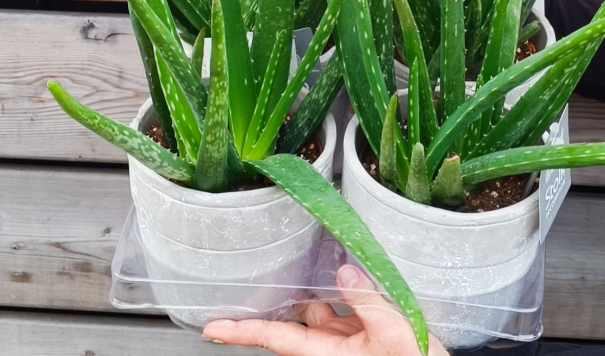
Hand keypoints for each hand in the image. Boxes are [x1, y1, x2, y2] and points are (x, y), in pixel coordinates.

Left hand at [202, 264, 447, 355]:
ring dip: (314, 289)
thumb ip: (368, 301)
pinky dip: (339, 290)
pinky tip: (342, 270)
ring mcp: (346, 342)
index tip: (211, 327)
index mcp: (327, 354)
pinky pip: (342, 308)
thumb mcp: (393, 334)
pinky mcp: (363, 335)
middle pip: (295, 320)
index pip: (275, 339)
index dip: (242, 332)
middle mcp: (330, 349)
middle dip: (281, 299)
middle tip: (257, 275)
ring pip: (319, 311)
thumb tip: (343, 271)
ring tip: (309, 257)